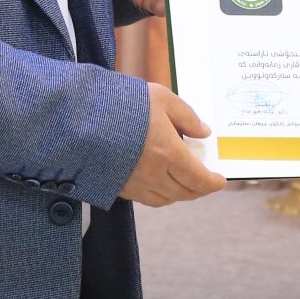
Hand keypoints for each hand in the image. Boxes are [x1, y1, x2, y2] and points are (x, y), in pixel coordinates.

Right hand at [120, 83, 226, 207]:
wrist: (79, 117)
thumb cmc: (122, 103)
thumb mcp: (161, 98)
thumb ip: (186, 116)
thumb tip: (204, 132)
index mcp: (168, 153)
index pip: (199, 179)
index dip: (213, 183)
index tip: (221, 180)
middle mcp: (153, 175)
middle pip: (184, 193)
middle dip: (199, 190)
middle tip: (206, 182)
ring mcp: (134, 184)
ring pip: (165, 200)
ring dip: (179, 194)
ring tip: (184, 183)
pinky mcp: (117, 187)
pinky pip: (145, 199)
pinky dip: (159, 195)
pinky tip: (159, 182)